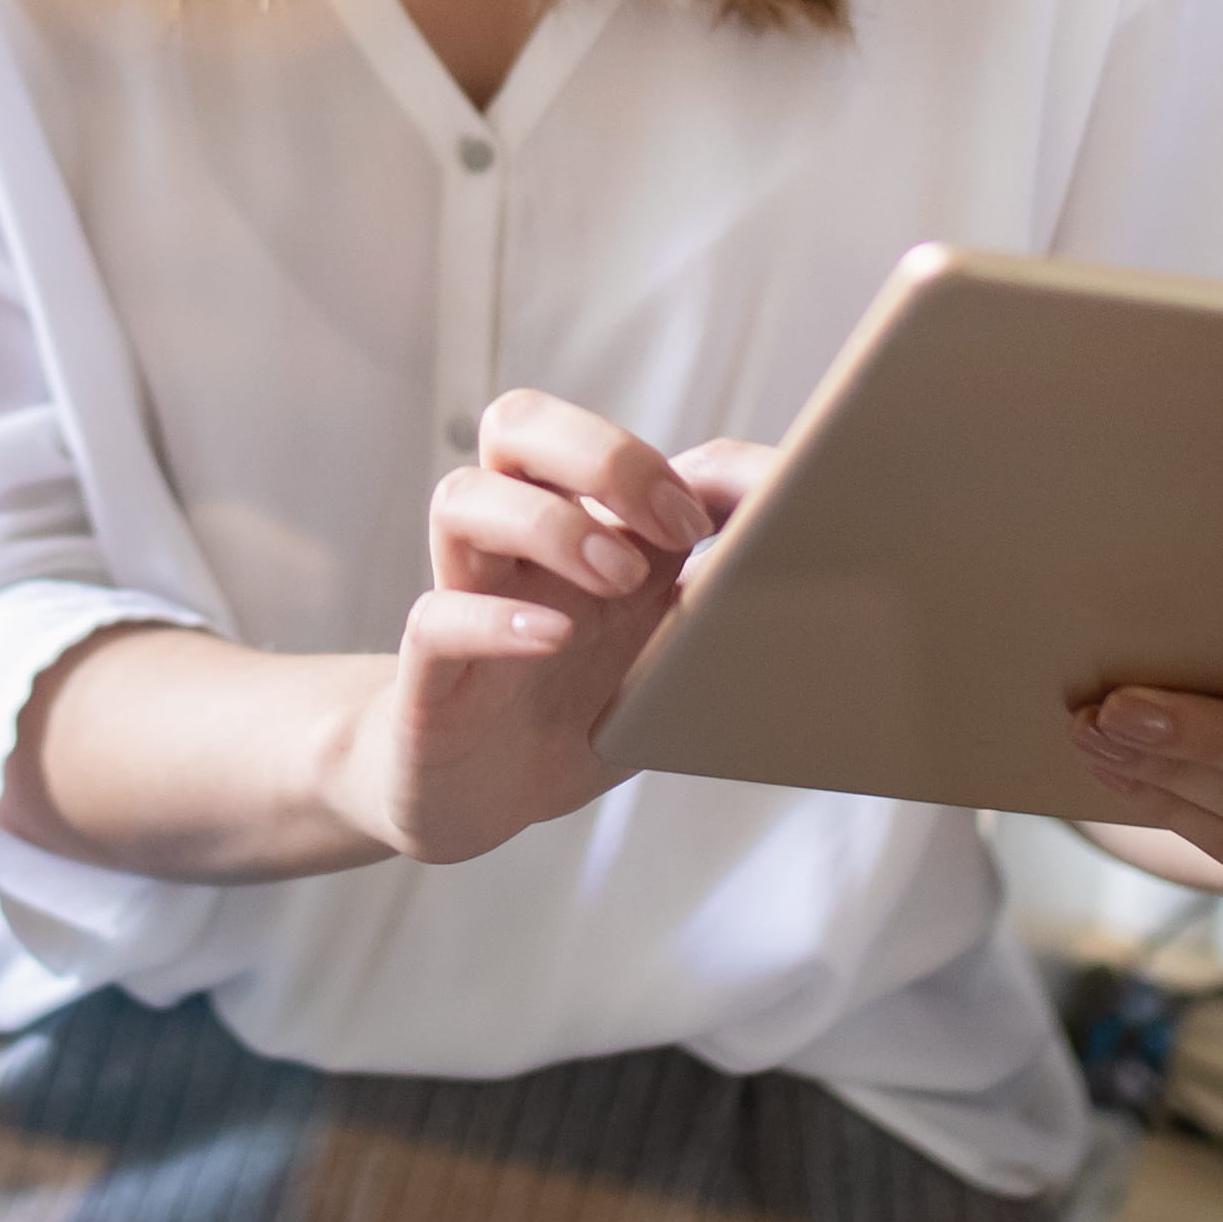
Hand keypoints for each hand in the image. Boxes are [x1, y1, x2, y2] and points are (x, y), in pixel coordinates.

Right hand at [327, 391, 714, 864]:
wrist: (477, 796)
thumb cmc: (572, 708)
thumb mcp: (656, 646)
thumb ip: (707, 594)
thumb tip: (794, 546)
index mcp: (570, 524)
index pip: (584, 435)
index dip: (658, 455)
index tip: (719, 518)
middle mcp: (511, 546)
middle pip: (516, 425)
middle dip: (600, 454)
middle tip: (672, 527)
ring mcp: (464, 599)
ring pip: (461, 498)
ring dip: (552, 523)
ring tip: (619, 580)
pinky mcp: (428, 675)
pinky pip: (438, 617)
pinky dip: (498, 619)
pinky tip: (553, 636)